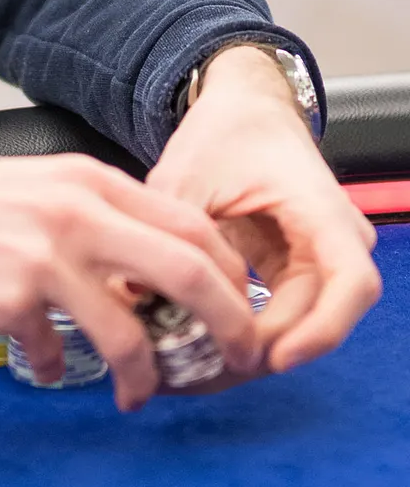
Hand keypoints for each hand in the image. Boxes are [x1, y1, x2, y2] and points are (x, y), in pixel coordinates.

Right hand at [0, 151, 255, 408]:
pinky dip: (54, 368)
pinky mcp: (8, 300)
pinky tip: (42, 366)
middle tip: (236, 359)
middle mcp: (77, 214)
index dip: (229, 275)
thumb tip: (149, 274)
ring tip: (138, 393)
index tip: (237, 310)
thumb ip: (97, 220)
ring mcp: (44, 258)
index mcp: (90, 182)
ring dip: (148, 374)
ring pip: (131, 330)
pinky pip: (54, 352)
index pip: (192, 226)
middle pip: (187, 271)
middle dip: (228, 325)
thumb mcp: (38, 190)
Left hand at [149, 46, 379, 374]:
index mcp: (322, 210)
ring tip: (189, 369)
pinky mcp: (295, 273)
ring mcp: (320, 261)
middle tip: (201, 375)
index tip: (270, 358)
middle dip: (264, 353)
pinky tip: (195, 346)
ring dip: (250, 352)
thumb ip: (170, 231)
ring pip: (298, 327)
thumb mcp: (186, 176)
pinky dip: (243, 336)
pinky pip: (280, 318)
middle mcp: (335, 242)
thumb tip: (136, 291)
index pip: (351, 284)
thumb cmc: (224, 134)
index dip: (318, 331)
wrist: (242, 112)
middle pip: (320, 319)